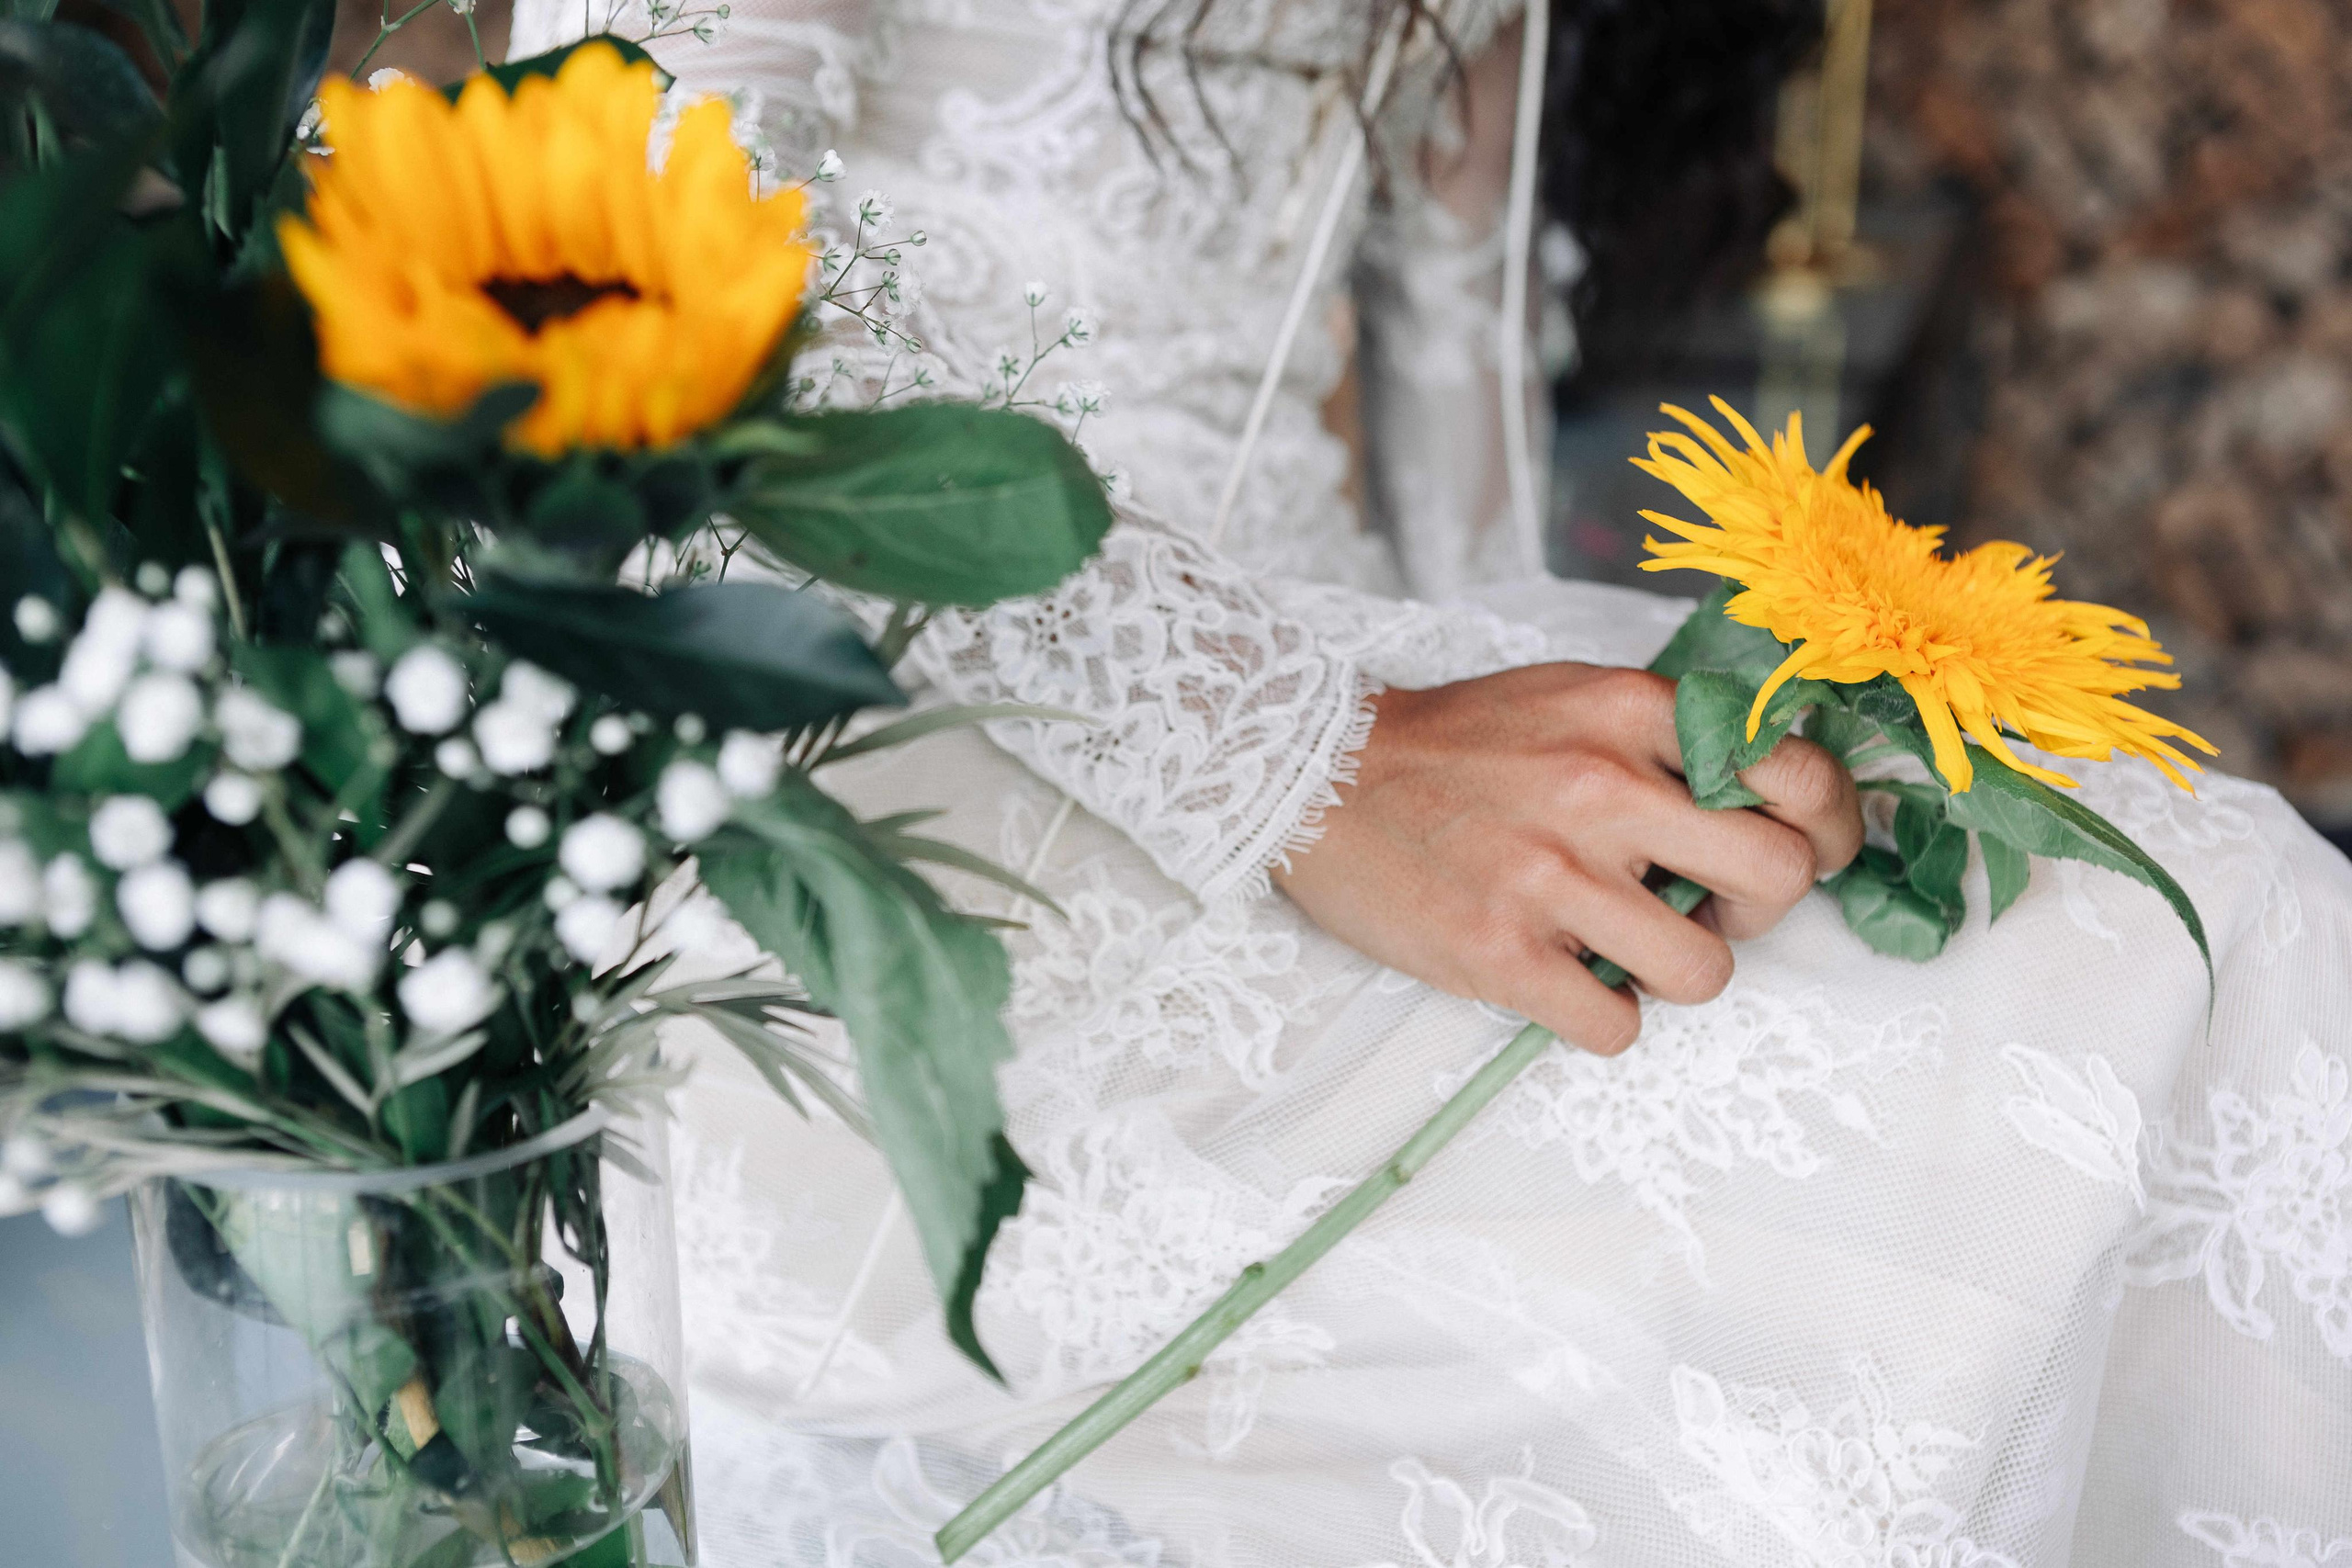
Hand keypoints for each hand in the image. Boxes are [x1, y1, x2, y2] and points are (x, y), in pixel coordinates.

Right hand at [1274, 664, 1863, 1054]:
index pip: (1795, 772)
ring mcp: (1548, 876)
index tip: (1812, 848)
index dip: (1828, 826)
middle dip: (1758, 908)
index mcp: (1626, 713)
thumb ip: (1667, 737)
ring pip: (1706, 971)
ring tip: (1619, 947)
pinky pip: (1617, 1029)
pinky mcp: (1500, 955)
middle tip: (1708, 905)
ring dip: (1674, 973)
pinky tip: (1564, 979)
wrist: (1317, 778)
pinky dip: (1603, 1018)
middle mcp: (1598, 788)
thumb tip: (1771, 804)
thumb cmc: (1457, 746)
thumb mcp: (1573, 698)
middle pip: (1777, 878)